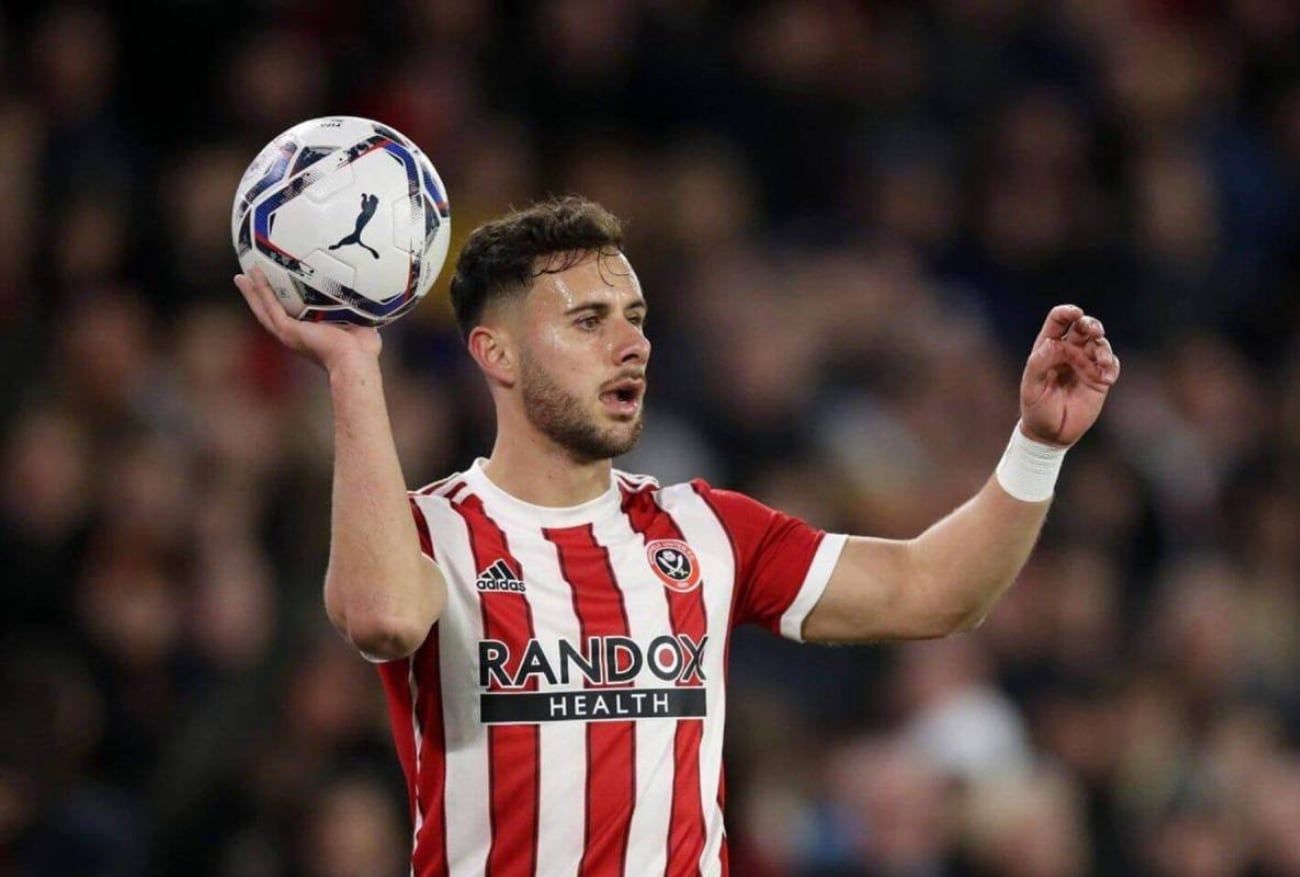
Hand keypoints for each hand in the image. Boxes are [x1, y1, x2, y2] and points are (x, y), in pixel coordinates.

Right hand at [234, 267, 381, 371]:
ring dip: (253, 291)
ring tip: (242, 275)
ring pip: (264, 309)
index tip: (277, 290)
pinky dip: (259, 290)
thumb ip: (359, 311)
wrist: (355, 360)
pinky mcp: (288, 331)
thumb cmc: (363, 350)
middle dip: (259, 296)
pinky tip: (252, 276)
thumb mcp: (361, 323)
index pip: (291, 317)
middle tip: (247, 280)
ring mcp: (289, 334)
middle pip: (270, 312)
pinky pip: (269, 306)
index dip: (283, 304)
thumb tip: (370, 295)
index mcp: (310, 335)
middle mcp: (296, 335)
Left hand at [1019, 304, 1119, 446]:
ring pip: (1100, 344)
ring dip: (1103, 348)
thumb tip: (1054, 343)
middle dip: (1091, 324)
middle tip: (1094, 331)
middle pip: (1084, 327)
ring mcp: (1086, 364)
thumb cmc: (1036, 409)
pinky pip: (1111, 365)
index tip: (1075, 314)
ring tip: (1101, 362)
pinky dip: (1111, 366)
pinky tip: (1107, 378)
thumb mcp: (1031, 387)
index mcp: (1048, 348)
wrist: (1051, 434)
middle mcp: (1069, 352)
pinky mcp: (1099, 379)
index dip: (1067, 312)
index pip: (1058, 321)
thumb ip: (1039, 364)